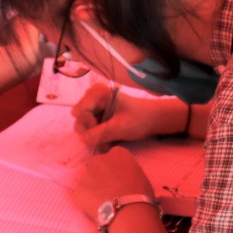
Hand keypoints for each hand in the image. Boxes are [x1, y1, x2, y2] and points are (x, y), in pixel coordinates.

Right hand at [72, 83, 187, 147]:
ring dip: (94, 134)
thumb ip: (99, 134)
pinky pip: (89, 126)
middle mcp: (92, 96)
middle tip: (106, 135)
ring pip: (83, 124)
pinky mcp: (97, 113)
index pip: (79, 112)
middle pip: (79, 118)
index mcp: (97, 93)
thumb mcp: (119, 128)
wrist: (153, 119)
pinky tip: (108, 137)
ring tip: (108, 138)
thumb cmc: (139, 119)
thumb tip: (82, 139)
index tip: (102, 128)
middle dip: (90, 130)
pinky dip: (97, 134)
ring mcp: (94, 105)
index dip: (88, 124)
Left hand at [73, 147, 154, 220]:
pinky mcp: (78, 188)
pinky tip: (96, 208)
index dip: (114, 169)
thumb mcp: (139, 174)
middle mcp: (99, 159)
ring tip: (102, 201)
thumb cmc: (141, 195)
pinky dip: (86, 200)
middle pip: (97, 165)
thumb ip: (126, 170)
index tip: (117, 179)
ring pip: (87, 179)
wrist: (129, 212)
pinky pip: (81, 193)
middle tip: (108, 190)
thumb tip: (121, 177)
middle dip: (100, 175)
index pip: (112, 156)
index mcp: (118, 153)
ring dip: (92, 187)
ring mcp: (86, 173)